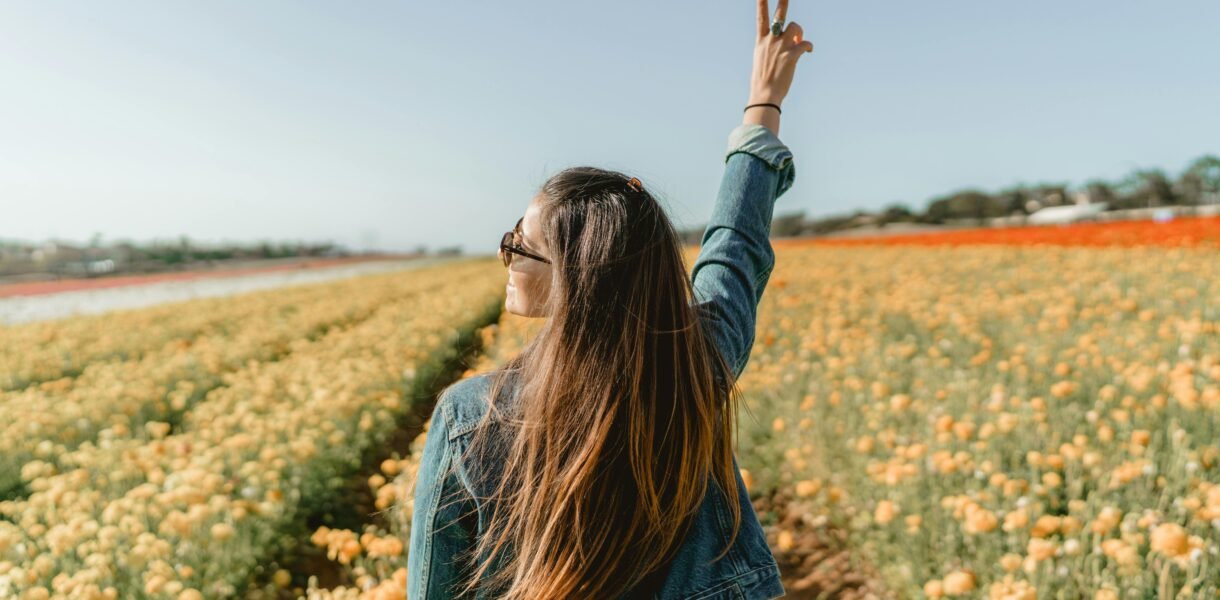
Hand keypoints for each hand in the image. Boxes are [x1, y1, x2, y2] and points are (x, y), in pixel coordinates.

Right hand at [744, 0, 813, 133]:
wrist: (765, 95)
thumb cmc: (762, 81)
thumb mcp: (762, 60)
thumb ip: (772, 48)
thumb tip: (790, 43)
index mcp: (760, 41)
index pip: (760, 18)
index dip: (761, 3)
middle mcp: (770, 41)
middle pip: (779, 15)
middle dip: (783, 2)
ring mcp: (781, 47)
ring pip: (795, 27)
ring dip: (799, 32)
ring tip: (799, 41)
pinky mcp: (791, 55)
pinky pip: (805, 43)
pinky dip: (808, 46)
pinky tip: (808, 51)